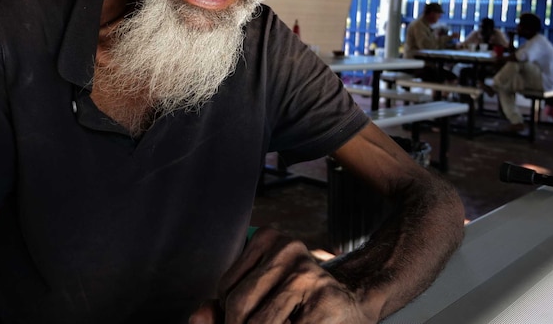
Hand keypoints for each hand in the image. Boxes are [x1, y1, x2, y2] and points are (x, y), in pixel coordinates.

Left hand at [191, 228, 375, 323]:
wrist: (356, 302)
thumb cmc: (302, 303)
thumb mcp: (260, 296)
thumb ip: (225, 307)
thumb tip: (196, 317)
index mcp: (269, 238)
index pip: (226, 289)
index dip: (227, 317)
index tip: (240, 321)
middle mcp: (289, 249)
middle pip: (238, 305)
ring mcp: (307, 276)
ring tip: (283, 322)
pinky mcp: (323, 304)